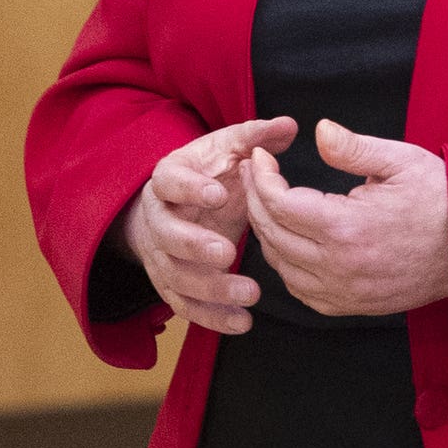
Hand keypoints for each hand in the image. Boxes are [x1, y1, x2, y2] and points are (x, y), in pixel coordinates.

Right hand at [114, 117, 297, 333]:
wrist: (174, 207)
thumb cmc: (207, 174)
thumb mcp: (227, 150)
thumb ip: (255, 138)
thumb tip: (288, 125)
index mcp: (168, 179)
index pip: (170, 182)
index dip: (190, 189)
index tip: (217, 194)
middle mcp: (159, 218)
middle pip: (167, 236)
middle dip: (195, 246)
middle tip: (228, 253)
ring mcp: (162, 255)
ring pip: (176, 276)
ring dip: (209, 288)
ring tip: (248, 293)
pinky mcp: (172, 284)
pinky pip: (185, 305)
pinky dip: (211, 317)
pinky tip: (241, 322)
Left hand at [241, 119, 447, 316]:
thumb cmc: (440, 199)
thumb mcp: (400, 161)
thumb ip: (352, 148)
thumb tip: (319, 131)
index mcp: (346, 227)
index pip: (279, 203)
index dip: (261, 177)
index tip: (260, 158)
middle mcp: (338, 266)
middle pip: (272, 234)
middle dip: (255, 200)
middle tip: (255, 175)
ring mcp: (344, 291)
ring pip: (280, 266)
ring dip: (268, 234)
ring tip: (267, 205)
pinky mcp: (352, 305)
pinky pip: (301, 291)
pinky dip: (286, 267)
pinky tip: (289, 243)